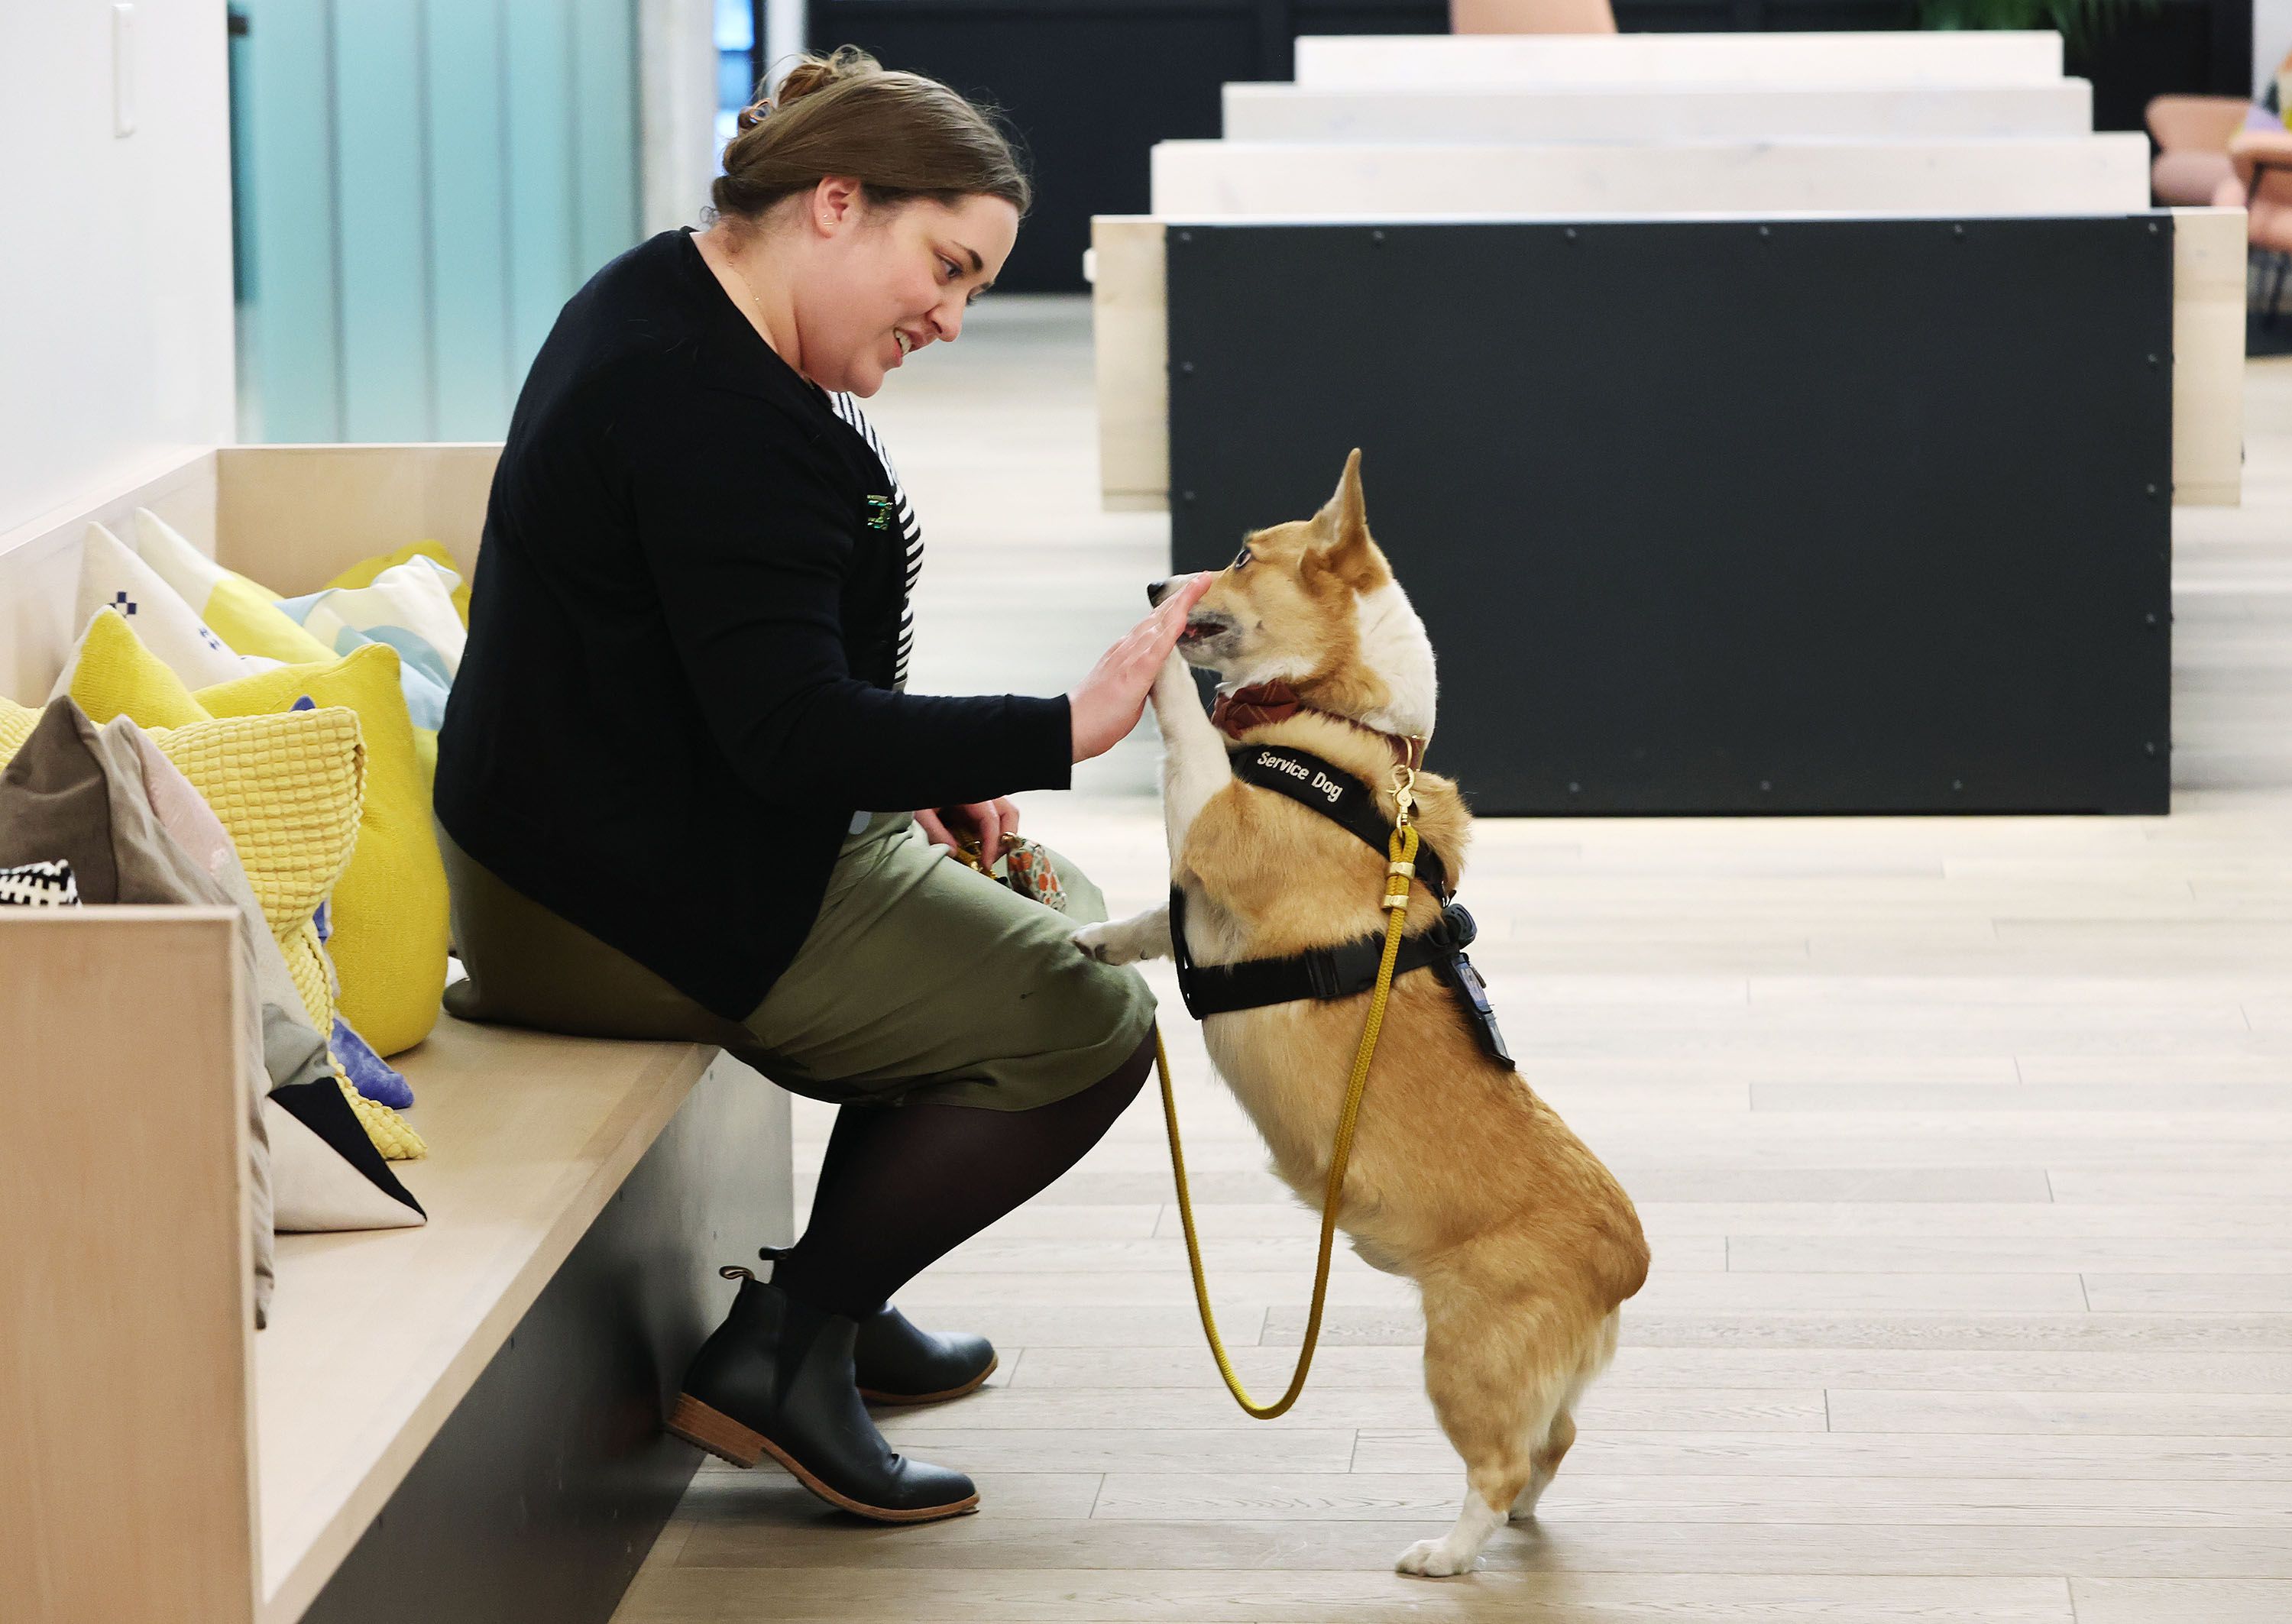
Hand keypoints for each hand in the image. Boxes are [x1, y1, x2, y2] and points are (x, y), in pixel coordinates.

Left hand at [915, 797, 1019, 859]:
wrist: (909, 787)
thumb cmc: (916, 796)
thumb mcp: (921, 813)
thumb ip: (935, 832)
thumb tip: (953, 852)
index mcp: (970, 793)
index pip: (992, 818)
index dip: (993, 843)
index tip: (986, 862)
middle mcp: (979, 796)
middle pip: (1008, 814)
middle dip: (1005, 839)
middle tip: (990, 859)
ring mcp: (978, 802)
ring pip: (1002, 818)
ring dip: (998, 839)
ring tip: (984, 856)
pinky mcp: (973, 808)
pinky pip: (988, 823)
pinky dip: (987, 838)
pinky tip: (975, 850)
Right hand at [1068, 574, 1212, 761]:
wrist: (1071, 726)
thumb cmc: (1096, 714)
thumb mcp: (1125, 690)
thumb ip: (1140, 676)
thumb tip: (1151, 675)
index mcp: (1127, 652)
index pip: (1155, 624)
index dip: (1175, 606)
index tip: (1192, 591)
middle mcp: (1128, 648)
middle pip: (1160, 616)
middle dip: (1183, 596)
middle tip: (1203, 577)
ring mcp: (1130, 658)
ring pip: (1160, 624)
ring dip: (1181, 603)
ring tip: (1198, 585)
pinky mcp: (1133, 673)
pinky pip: (1156, 648)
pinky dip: (1170, 630)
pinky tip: (1183, 616)